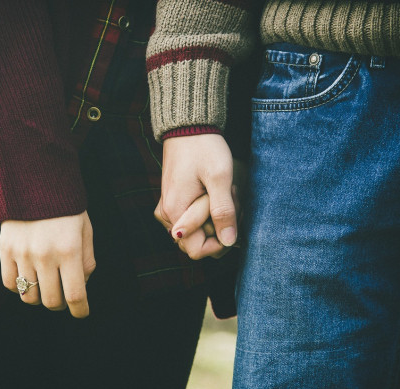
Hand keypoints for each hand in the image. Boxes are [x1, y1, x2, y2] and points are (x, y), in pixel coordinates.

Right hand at [0, 211, 95, 317]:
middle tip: (65, 296)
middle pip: (52, 301)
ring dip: (41, 297)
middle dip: (61, 304)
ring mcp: (22, 254)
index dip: (80, 310)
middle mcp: (45, 255)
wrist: (34, 181)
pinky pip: (10, 284)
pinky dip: (20, 288)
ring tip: (47, 285)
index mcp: (69, 250)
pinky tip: (29, 278)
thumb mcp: (85, 229)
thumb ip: (87, 259)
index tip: (82, 313)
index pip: (75, 294)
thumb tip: (83, 285)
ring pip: (29, 297)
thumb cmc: (66, 207)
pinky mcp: (5, 250)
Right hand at [155, 134, 236, 258]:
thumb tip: (229, 242)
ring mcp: (168, 208)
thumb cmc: (204, 148)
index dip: (219, 244)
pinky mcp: (173, 200)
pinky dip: (206, 211)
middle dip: (218, 229)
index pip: (196, 251)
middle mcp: (167, 215)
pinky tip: (216, 192)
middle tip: (230, 200)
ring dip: (214, 219)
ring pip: (195, 231)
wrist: (188, 126)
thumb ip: (223, 212)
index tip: (232, 222)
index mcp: (176, 213)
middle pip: (196, 243)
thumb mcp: (220, 178)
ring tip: (225, 193)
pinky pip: (191, 219)